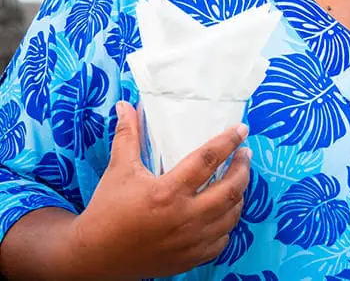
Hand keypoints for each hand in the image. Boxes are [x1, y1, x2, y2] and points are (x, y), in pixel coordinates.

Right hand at [68, 102, 251, 279]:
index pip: (208, 159)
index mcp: (167, 192)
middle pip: (231, 189)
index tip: (242, 130)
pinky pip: (222, 240)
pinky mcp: (190, 258)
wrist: (93, 257)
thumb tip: (126, 105)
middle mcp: (184, 217)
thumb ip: (127, 136)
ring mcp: (190, 241)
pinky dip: (227, 223)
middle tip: (244, 155)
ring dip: (240, 195)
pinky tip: (225, 211)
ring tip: (238, 179)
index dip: (228, 142)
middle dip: (243, 168)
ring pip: (232, 215)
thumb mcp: (118, 170)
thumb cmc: (106, 210)